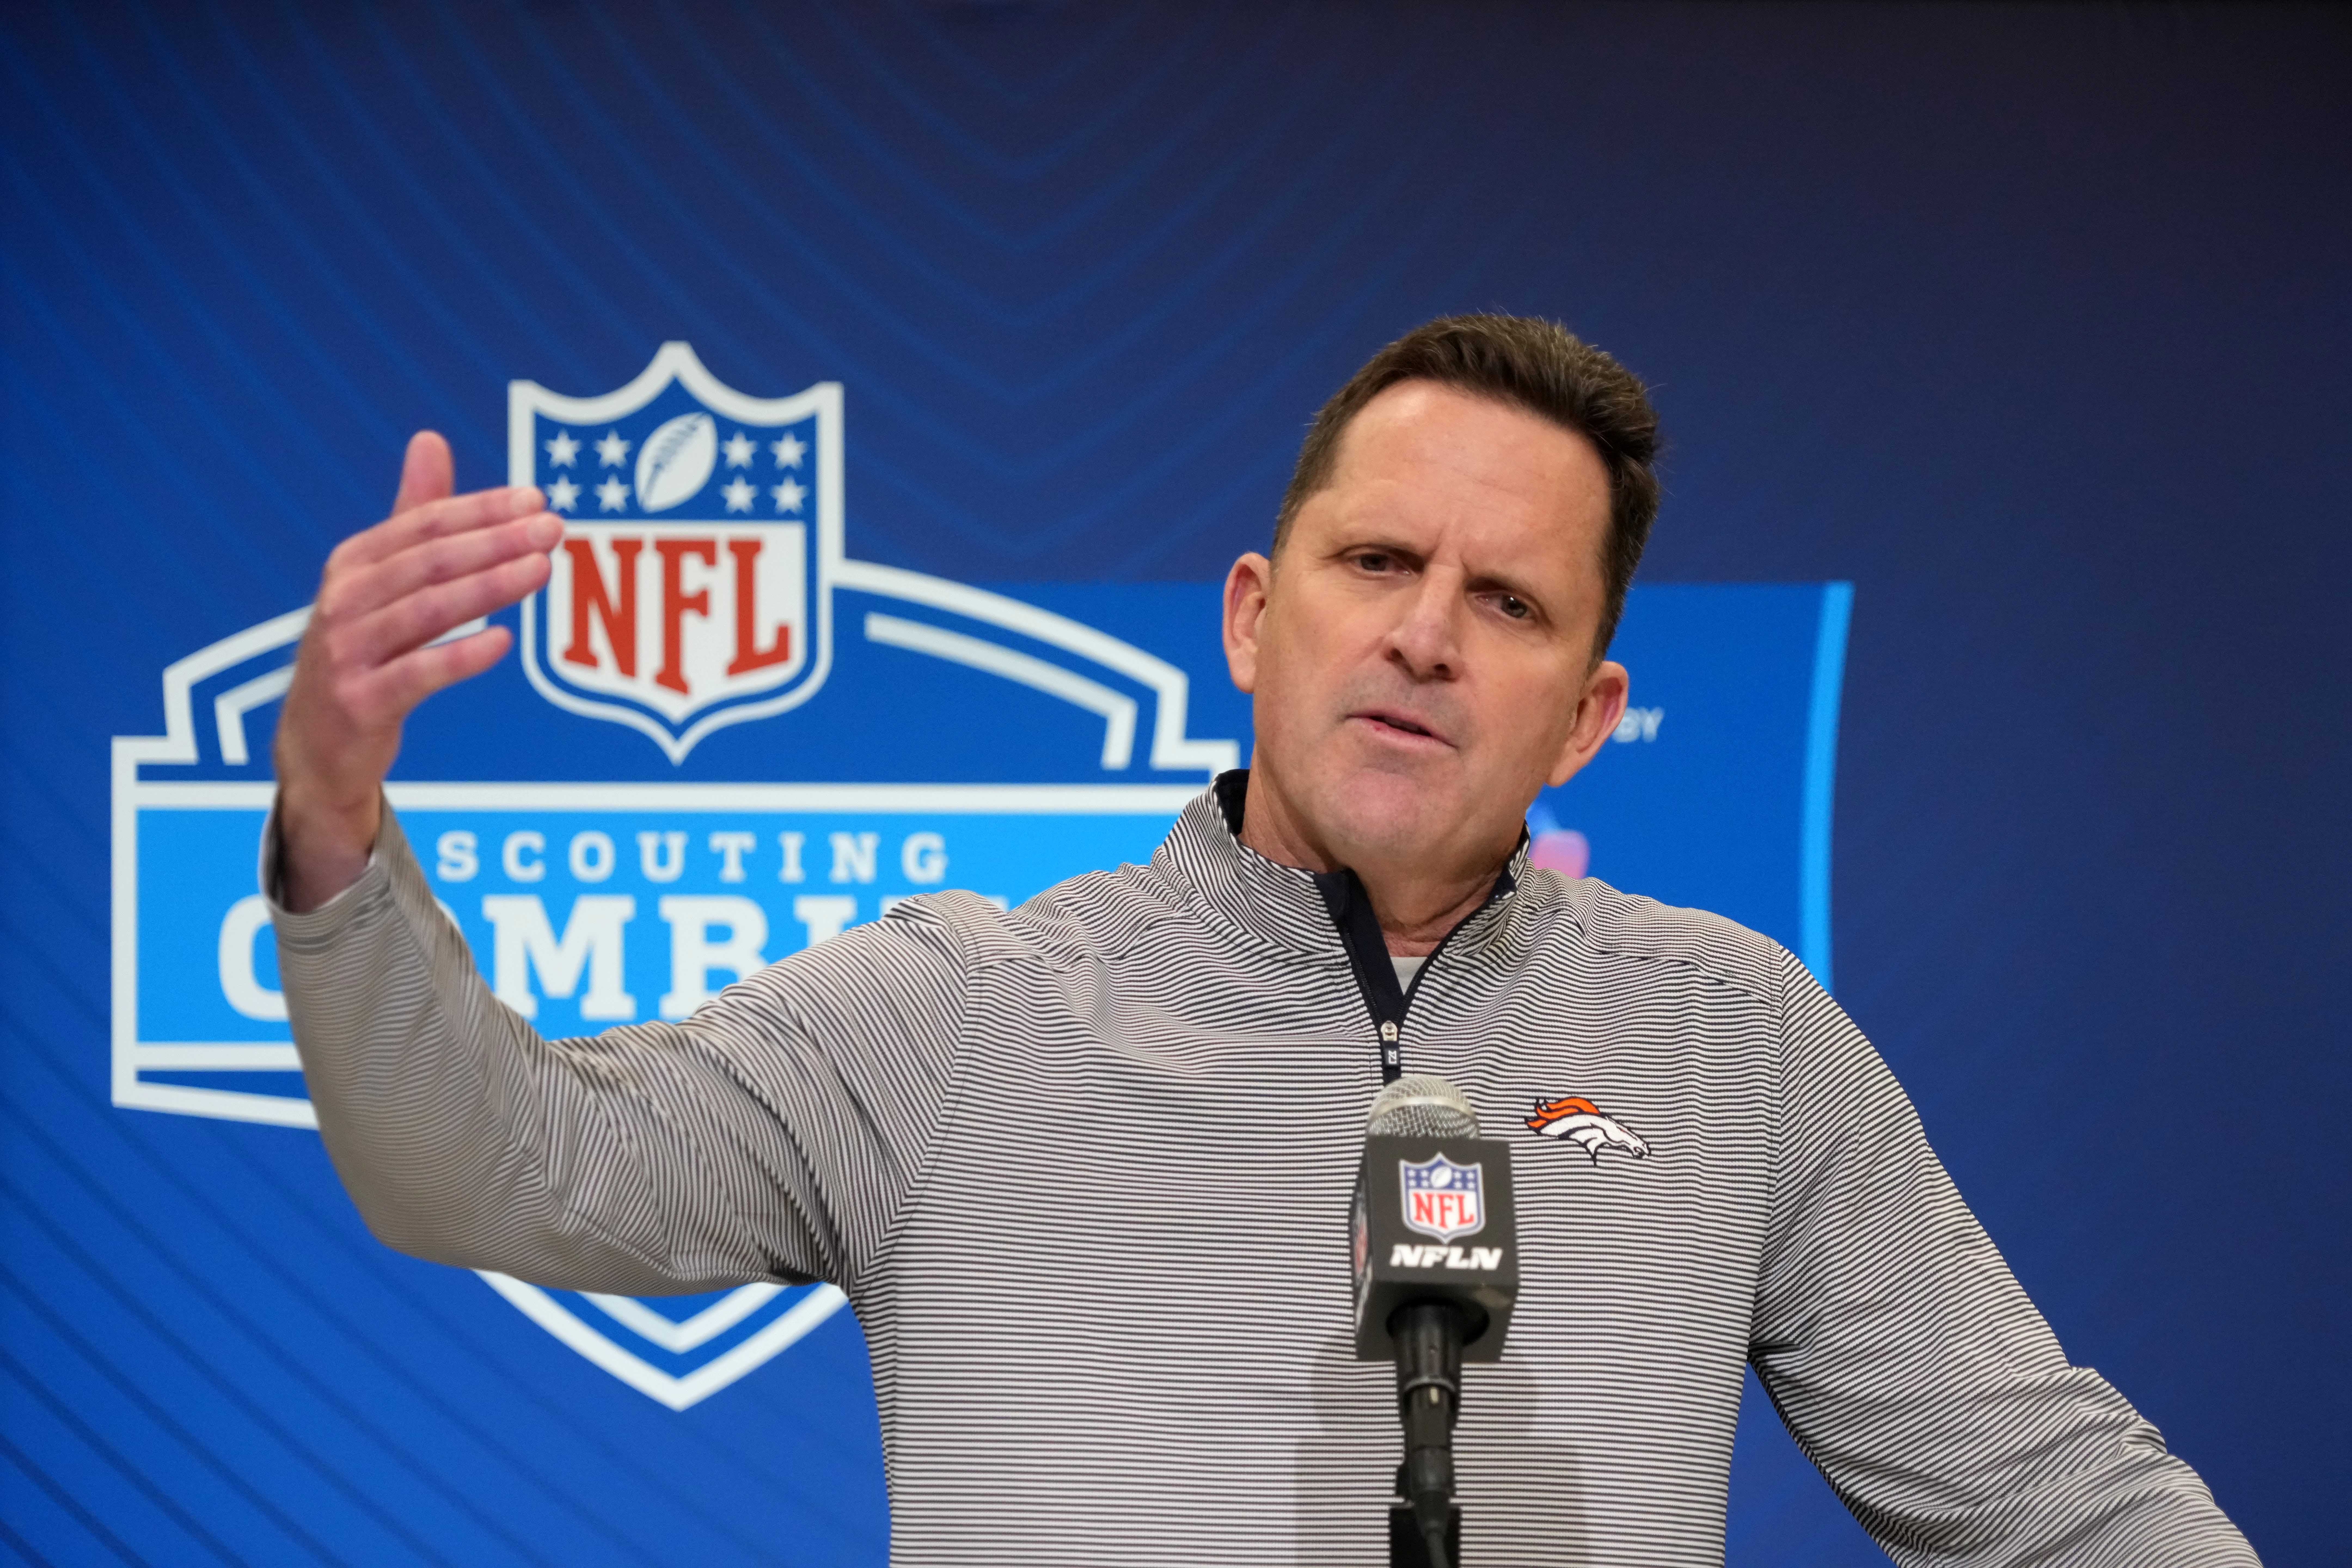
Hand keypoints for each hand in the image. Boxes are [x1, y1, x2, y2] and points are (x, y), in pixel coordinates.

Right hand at [273, 432, 560, 911]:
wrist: (318, 744)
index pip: (423, 524)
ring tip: (542, 569)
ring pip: (426, 611)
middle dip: (494, 541)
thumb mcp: (382, 581)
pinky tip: (503, 641)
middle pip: (429, 562)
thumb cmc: (364, 651)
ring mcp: (346, 653)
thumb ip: (411, 515)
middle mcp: (344, 601)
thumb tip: (430, 438)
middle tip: (552, 528)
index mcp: (353, 564)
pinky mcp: (359, 702)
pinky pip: (416, 674)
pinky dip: (460, 656)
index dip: (481, 509)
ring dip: (489, 587)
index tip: (537, 499)